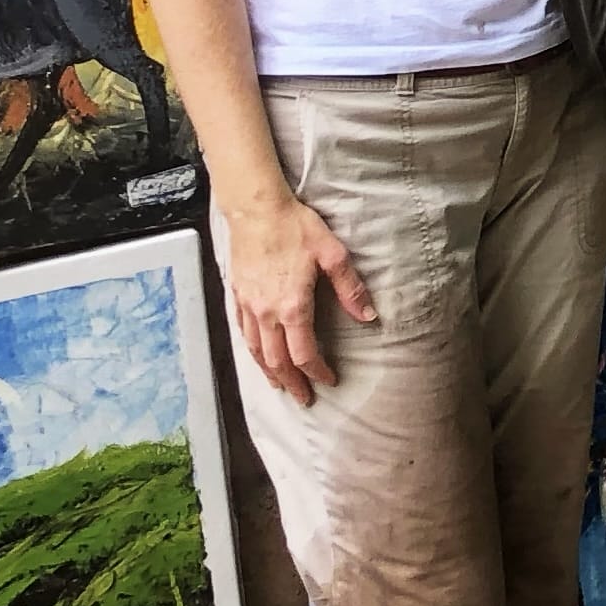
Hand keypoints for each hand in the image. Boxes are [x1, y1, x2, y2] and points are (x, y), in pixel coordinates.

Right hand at [225, 195, 373, 405]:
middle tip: (303, 397)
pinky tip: (258, 353)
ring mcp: (248, 304)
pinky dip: (252, 350)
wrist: (256, 208)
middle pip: (277, 360)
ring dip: (269, 372)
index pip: (304, 353)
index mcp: (292, 306)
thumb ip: (350, 289)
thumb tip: (368, 316)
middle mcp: (267, 312)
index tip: (328, 380)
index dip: (317, 371)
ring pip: (256, 350)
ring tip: (279, 385)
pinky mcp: (237, 294)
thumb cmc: (294, 227)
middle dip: (291, 382)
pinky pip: (242, 331)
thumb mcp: (333, 254)